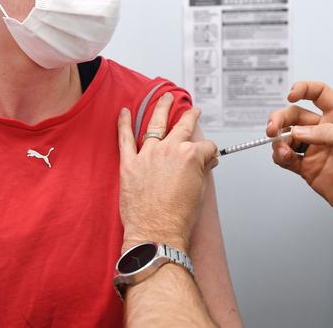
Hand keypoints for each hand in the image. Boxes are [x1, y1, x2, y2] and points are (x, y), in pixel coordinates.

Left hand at [118, 92, 217, 253]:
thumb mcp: (200, 192)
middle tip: (193, 110)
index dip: (209, 153)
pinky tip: (124, 112)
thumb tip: (205, 161)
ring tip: (165, 97)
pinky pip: (124, 138)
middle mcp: (169, 150)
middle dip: (190, 116)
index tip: (209, 158)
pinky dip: (123, 124)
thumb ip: (202, 171)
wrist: (156, 234)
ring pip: (155, 124)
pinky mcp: (129, 164)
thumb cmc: (178, 218)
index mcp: (190, 156)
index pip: (205, 146)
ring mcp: (147, 155)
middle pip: (183, 127)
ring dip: (161, 109)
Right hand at [267, 81, 332, 230]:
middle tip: (272, 128)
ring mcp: (314, 148)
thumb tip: (300, 130)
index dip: (303, 89)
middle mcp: (325, 130)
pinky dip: (279, 155)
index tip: (290, 95)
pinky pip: (285, 156)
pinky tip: (284, 158)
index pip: (319, 93)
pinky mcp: (305, 167)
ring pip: (286, 135)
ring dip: (278, 140)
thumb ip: (328, 134)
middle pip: (295, 114)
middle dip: (280, 118)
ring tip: (282, 150)